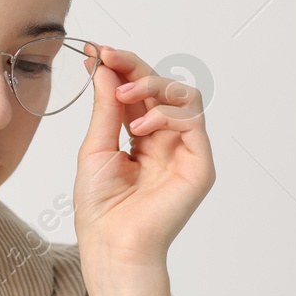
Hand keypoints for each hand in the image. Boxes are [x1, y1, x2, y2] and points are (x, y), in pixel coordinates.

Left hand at [73, 45, 214, 268]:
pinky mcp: (200, 164)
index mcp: (142, 138)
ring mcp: (185, 151)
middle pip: (161, 87)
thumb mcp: (96, 147)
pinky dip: (166, 113)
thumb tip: (104, 68)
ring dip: (151, 85)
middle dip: (133, 67)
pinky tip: (139, 127)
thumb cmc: (101, 207)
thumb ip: (105, 108)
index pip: (138, 92)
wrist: (112, 244)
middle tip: (108, 58)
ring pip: (183, 96)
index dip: (121, 67)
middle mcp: (167, 140)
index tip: (96, 52)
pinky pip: (193, 121)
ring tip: (123, 95)